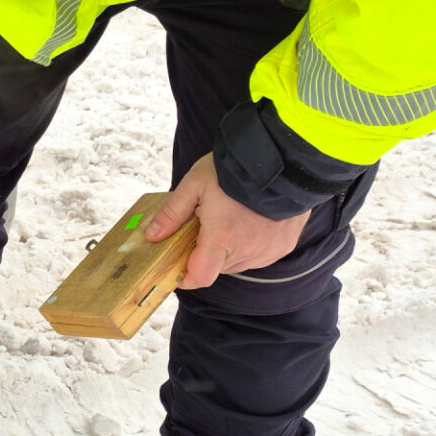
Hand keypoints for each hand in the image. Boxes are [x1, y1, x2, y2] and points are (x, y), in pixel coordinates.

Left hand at [145, 154, 308, 289]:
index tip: (176, 268)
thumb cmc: (236, 169)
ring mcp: (269, 250)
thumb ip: (172, 213)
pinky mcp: (284, 246)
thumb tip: (151, 236)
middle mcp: (247, 250)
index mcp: (222, 238)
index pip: (200, 277)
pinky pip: (258, 256)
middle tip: (203, 227)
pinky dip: (249, 246)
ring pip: (238, 263)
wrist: (283, 158)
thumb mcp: (194, 184)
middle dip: (205, 253)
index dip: (185, 277)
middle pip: (217, 267)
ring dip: (228, 250)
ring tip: (229, 220)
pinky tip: (249, 222)